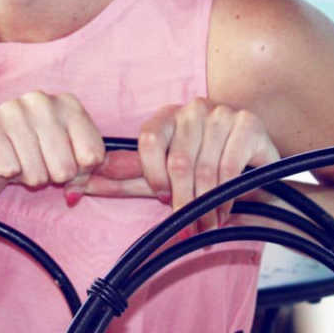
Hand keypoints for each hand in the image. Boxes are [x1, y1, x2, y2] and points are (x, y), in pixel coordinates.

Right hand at [0, 91, 105, 197]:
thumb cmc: (34, 156)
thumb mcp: (67, 162)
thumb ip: (83, 174)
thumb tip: (75, 193)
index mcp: (68, 104)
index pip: (93, 156)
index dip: (80, 172)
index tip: (66, 164)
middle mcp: (41, 100)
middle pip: (66, 168)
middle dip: (52, 177)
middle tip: (38, 165)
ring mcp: (12, 108)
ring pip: (36, 172)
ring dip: (28, 177)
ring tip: (19, 162)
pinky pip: (9, 168)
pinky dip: (5, 174)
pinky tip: (0, 160)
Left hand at [78, 98, 279, 232]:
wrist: (260, 175)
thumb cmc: (204, 175)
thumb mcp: (162, 178)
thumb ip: (124, 180)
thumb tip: (73, 187)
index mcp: (167, 116)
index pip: (149, 141)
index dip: (152, 175)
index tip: (161, 197)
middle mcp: (193, 109)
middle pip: (177, 160)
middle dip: (181, 201)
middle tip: (187, 223)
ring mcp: (222, 114)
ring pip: (204, 168)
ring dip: (205, 206)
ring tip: (208, 223)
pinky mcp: (248, 124)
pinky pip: (230, 167)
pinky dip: (225, 197)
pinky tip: (225, 209)